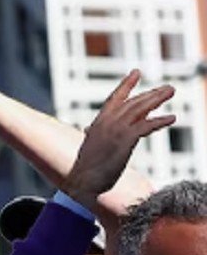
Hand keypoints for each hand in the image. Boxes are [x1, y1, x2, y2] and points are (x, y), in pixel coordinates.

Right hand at [63, 70, 174, 209]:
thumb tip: (89, 129)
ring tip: (171, 92)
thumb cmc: (86, 168)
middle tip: (168, 88)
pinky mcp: (124, 140)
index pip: (114, 99)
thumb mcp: (91, 146)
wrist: (82, 181)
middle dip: (151, 93)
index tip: (136, 72)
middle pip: (133, 102)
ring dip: (157, 99)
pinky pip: (145, 126)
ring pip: (139, 109)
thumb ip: (95, 135)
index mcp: (99, 123)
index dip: (126, 85)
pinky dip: (159, 121)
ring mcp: (115, 130)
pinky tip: (171, 118)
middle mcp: (107, 122)